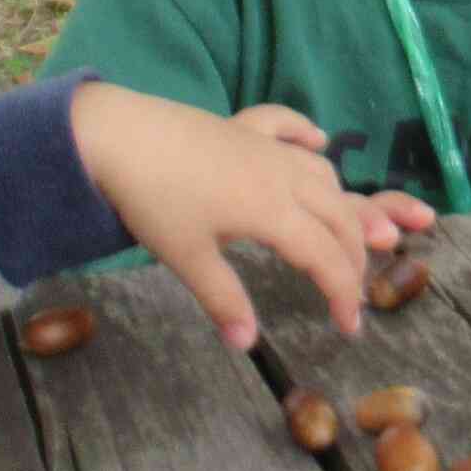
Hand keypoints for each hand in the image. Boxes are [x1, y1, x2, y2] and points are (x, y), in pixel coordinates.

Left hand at [69, 84, 432, 347]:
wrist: (116, 134)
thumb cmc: (152, 199)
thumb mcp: (187, 257)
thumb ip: (223, 299)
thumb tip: (246, 344)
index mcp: (275, 212)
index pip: (325, 258)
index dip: (344, 293)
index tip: (349, 326)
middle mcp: (283, 176)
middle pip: (338, 216)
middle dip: (354, 255)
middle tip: (351, 288)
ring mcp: (265, 147)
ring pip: (322, 174)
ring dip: (342, 204)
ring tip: (341, 233)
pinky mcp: (242, 127)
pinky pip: (287, 126)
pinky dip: (306, 134)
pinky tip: (317, 140)